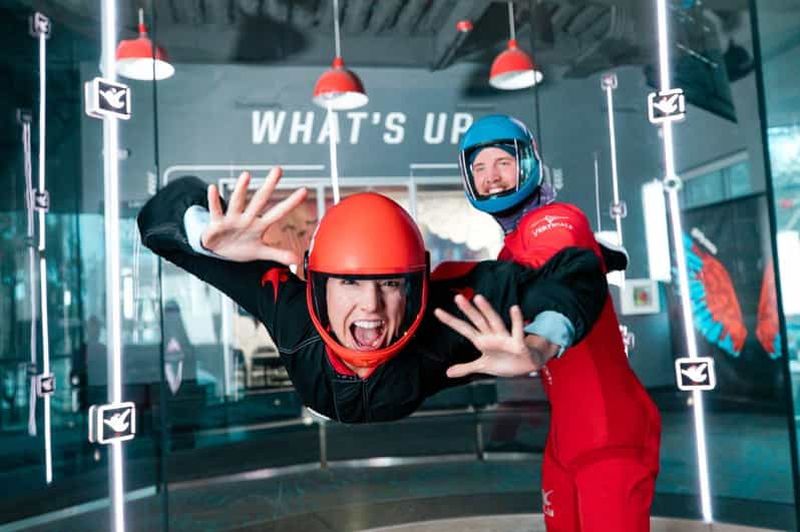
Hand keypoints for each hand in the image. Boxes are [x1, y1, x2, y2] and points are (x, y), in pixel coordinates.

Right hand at [201, 168, 307, 263]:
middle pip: (260, 200)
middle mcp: (248, 218)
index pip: (278, 212)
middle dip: (269, 186)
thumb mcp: (260, 252)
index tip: (304, 191)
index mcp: (260, 225)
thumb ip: (278, 254)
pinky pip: (216, 211)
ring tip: (246, 175)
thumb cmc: (240, 247)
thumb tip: (297, 260)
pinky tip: (213, 188)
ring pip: (237, 202)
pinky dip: (213, 200)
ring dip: (241, 189)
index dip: (291, 203)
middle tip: (278, 170)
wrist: (218, 250)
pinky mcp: (217, 223)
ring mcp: (232, 219)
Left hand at [434, 294, 556, 377]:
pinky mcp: (518, 343)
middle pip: (477, 321)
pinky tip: (514, 309)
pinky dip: (516, 320)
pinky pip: (517, 331)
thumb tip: (447, 373)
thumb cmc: (505, 362)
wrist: (526, 366)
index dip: (451, 321)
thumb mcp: (483, 367)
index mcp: (482, 340)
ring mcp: (504, 338)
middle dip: (468, 310)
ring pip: (494, 321)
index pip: (463, 328)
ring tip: (479, 298)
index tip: (437, 311)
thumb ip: (465, 368)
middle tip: (457, 298)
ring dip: (487, 310)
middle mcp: (491, 335)